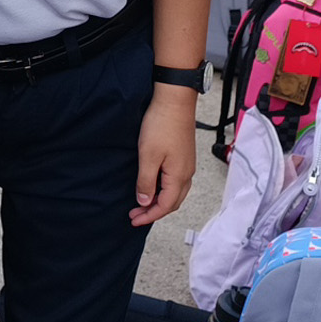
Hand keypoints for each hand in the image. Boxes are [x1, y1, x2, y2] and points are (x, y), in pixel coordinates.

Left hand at [130, 87, 197, 226]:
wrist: (174, 101)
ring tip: (142, 203)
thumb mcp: (148, 156)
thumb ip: (146, 182)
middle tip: (135, 214)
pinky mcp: (184, 157)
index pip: (165, 206)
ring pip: (175, 192)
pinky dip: (164, 190)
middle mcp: (187, 174)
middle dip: (154, 211)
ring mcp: (187, 165)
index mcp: (179, 176)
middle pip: (173, 202)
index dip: (149, 215)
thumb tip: (145, 201)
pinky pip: (175, 181)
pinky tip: (153, 185)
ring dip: (159, 201)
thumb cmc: (161, 126)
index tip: (134, 219)